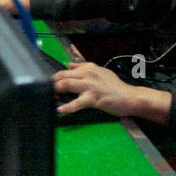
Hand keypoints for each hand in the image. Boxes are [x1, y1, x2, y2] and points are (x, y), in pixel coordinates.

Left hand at [52, 61, 172, 122]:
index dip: (54, 79)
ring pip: (66, 84)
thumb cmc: (115, 87)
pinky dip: (67, 107)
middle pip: (62, 76)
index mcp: (88, 68)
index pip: (64, 71)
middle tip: (45, 93)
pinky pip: (78, 102)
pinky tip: (60, 110)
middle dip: (51, 84)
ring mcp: (90, 86)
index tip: (48, 86)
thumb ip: (84, 67)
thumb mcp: (100, 72)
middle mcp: (88, 74)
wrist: (130, 97)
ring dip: (54, 91)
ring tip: (49, 98)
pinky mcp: (94, 98)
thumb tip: (69, 64)